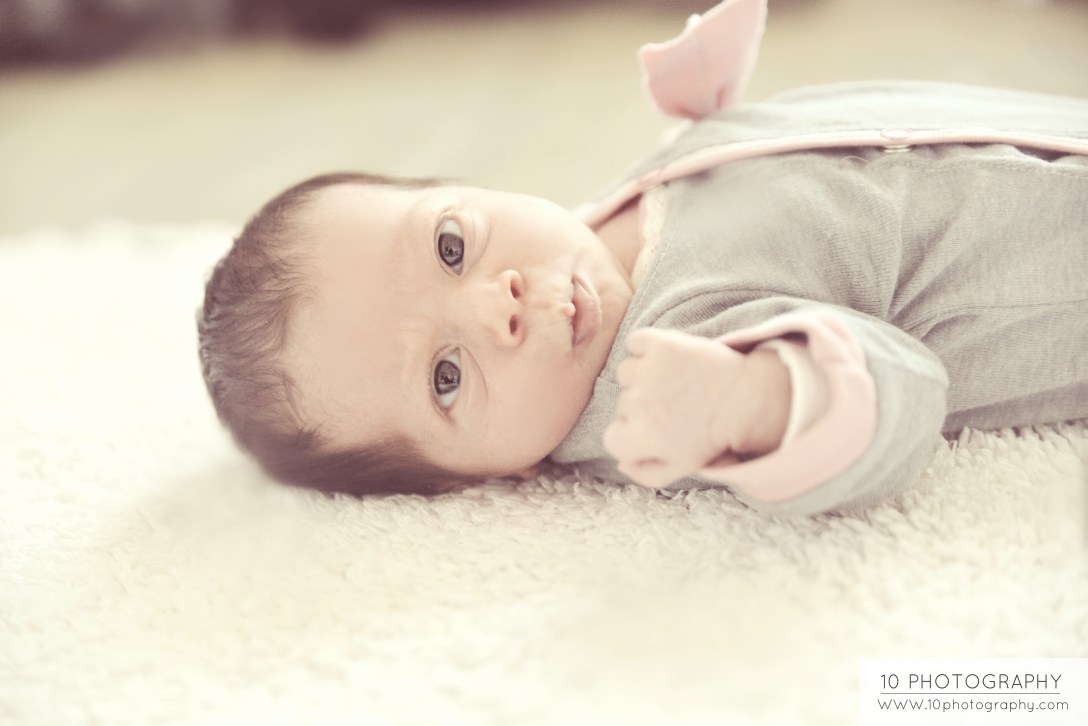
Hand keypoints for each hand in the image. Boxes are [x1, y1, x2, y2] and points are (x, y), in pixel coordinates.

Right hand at [603, 328, 747, 489]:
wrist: (747, 398)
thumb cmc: (714, 435)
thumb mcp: (682, 466)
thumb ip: (646, 474)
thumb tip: (621, 464)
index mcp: (642, 438)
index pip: (612, 439)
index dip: (632, 436)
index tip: (654, 430)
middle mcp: (639, 404)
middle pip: (621, 405)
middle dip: (642, 407)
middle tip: (674, 407)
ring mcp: (648, 371)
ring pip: (626, 373)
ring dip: (643, 376)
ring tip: (673, 382)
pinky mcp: (660, 344)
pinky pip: (635, 343)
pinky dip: (645, 347)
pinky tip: (667, 359)